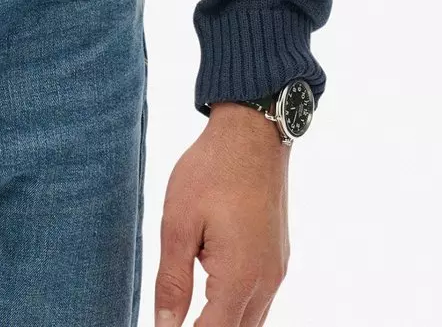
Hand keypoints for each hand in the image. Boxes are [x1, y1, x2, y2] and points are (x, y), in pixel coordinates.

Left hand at [154, 102, 291, 325]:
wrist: (252, 134)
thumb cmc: (212, 171)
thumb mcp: (178, 223)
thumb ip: (172, 281)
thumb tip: (164, 325)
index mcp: (238, 279)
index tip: (164, 325)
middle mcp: (265, 283)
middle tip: (174, 317)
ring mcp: (275, 272)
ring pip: (252, 321)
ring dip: (222, 320)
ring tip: (191, 308)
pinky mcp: (278, 259)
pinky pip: (259, 301)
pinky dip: (236, 308)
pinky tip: (213, 293)